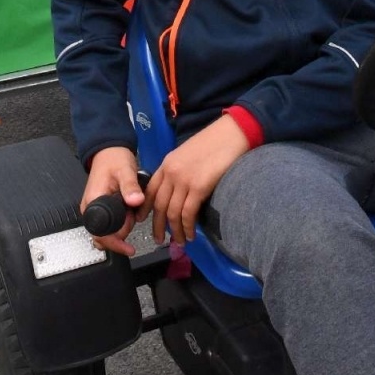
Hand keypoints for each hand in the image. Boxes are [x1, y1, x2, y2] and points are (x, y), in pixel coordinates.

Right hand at [81, 146, 143, 257]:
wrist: (109, 150)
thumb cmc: (114, 159)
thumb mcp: (125, 170)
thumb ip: (130, 186)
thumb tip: (136, 201)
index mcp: (93, 202)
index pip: (99, 233)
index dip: (115, 241)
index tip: (129, 247)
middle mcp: (90, 209)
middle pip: (104, 236)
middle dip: (122, 231)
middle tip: (133, 216)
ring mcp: (95, 210)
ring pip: (109, 231)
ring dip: (123, 226)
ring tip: (132, 209)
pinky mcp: (102, 209)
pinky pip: (112, 224)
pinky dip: (123, 221)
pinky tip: (129, 210)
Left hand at [147, 115, 250, 246]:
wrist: (231, 133)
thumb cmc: (215, 142)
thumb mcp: (189, 154)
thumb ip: (179, 170)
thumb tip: (179, 191)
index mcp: (167, 163)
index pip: (150, 190)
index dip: (145, 208)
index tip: (143, 220)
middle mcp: (171, 172)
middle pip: (159, 205)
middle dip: (158, 226)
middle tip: (159, 240)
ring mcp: (184, 180)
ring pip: (173, 213)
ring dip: (175, 231)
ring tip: (180, 241)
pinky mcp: (198, 187)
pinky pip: (188, 213)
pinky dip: (188, 227)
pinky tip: (191, 234)